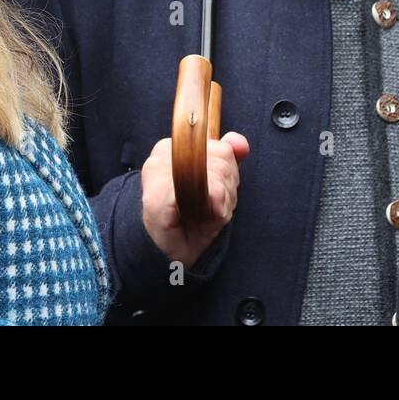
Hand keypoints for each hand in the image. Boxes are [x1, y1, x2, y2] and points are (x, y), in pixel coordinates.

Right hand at [141, 131, 249, 269]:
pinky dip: (213, 210)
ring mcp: (158, 174)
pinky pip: (204, 191)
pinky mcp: (157, 196)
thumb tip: (240, 144)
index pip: (223, 148)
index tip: (216, 192)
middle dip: (227, 190)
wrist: (167, 255)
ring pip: (217, 176)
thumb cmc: (190, 219)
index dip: (229, 175)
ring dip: (221, 203)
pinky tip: (202, 220)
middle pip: (223, 161)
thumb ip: (227, 158)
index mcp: (175, 146)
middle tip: (210, 209)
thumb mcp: (215, 184)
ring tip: (204, 215)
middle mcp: (163, 154)